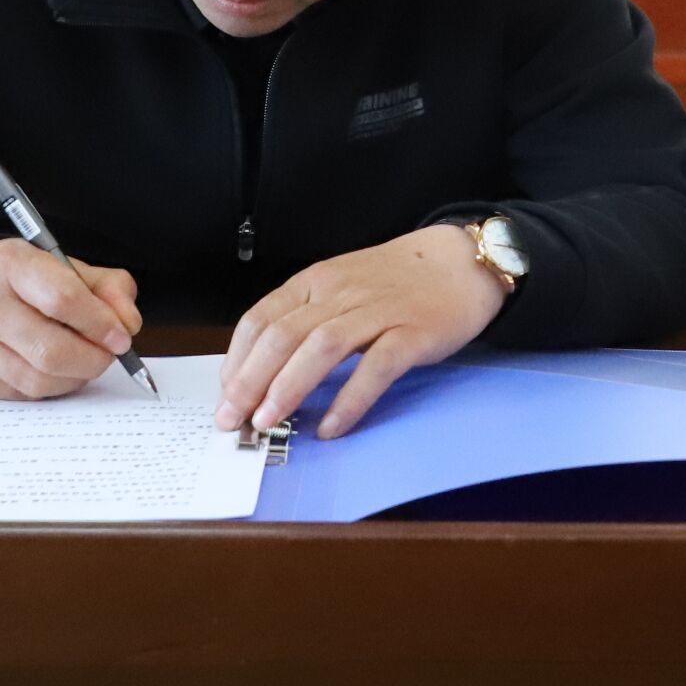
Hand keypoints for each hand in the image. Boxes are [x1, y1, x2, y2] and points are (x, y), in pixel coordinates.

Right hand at [0, 238, 142, 399]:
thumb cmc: (24, 279)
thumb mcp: (67, 266)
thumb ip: (108, 288)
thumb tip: (128, 325)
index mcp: (10, 264)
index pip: (62, 299)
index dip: (100, 324)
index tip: (122, 337)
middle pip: (50, 351)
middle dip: (93, 359)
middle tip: (108, 354)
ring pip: (38, 380)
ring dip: (74, 377)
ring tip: (83, 360)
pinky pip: (23, 394)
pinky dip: (51, 386)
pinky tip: (54, 368)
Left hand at [216, 225, 504, 439]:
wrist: (461, 260)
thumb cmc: (397, 281)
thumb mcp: (342, 287)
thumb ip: (307, 318)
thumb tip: (265, 369)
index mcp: (317, 281)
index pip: (261, 319)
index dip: (237, 360)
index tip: (224, 395)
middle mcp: (340, 293)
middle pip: (283, 335)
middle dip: (250, 381)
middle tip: (232, 419)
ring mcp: (377, 312)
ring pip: (320, 347)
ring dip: (287, 387)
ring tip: (267, 422)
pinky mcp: (413, 333)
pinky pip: (375, 367)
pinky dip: (349, 398)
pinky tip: (332, 425)